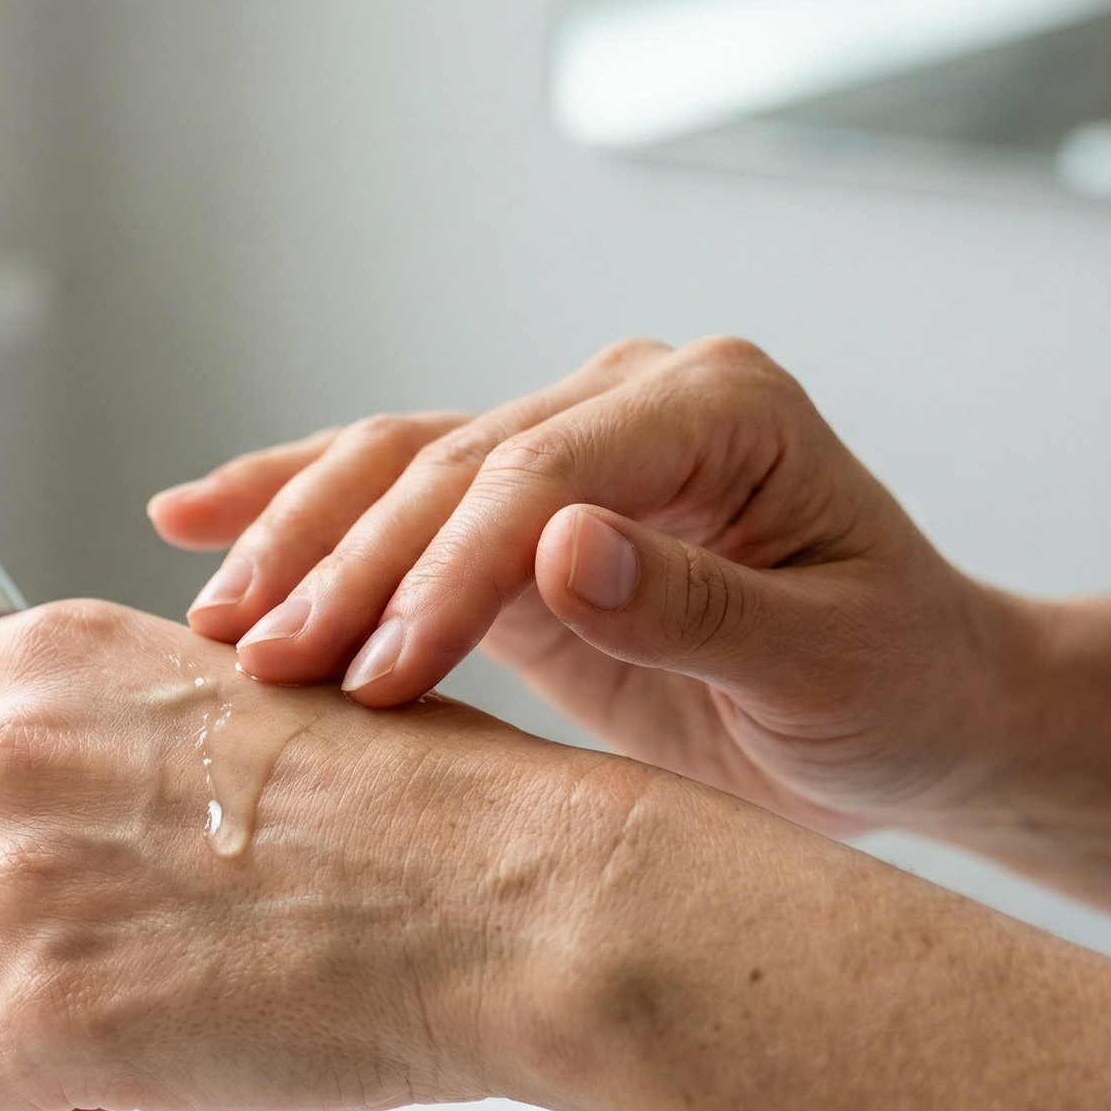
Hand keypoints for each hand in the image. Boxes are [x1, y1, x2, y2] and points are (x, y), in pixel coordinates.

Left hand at [0, 599, 625, 1110]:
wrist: (507, 896)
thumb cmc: (410, 807)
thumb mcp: (218, 690)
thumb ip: (82, 735)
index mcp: (44, 662)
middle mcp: (6, 759)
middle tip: (26, 970)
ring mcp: (20, 890)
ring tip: (79, 1045)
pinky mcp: (55, 1019)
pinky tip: (100, 1105)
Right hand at [148, 337, 1012, 834]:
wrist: (914, 711)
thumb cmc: (896, 690)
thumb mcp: (828, 666)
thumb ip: (701, 608)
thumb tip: (563, 549)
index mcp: (722, 406)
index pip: (548, 470)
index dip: (451, 569)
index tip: (378, 673)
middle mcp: (632, 400)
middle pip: (452, 460)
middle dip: (348, 563)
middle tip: (256, 663)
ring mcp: (567, 445)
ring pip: (399, 465)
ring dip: (297, 540)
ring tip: (212, 625)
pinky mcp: (517, 513)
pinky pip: (394, 499)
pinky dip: (295, 510)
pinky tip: (196, 520)